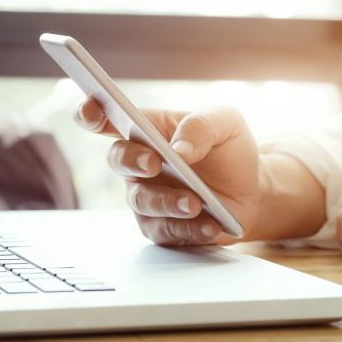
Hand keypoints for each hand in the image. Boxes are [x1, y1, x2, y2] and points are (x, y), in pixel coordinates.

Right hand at [73, 97, 259, 245]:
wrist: (252, 190)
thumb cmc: (230, 151)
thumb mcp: (227, 124)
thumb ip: (201, 126)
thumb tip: (179, 149)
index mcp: (148, 129)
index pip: (109, 118)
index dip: (91, 113)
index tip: (90, 111)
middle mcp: (140, 162)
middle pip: (118, 159)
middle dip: (132, 160)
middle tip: (154, 163)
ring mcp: (147, 196)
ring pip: (142, 201)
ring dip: (167, 202)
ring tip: (196, 203)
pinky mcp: (161, 226)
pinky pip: (165, 231)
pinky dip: (189, 229)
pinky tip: (211, 225)